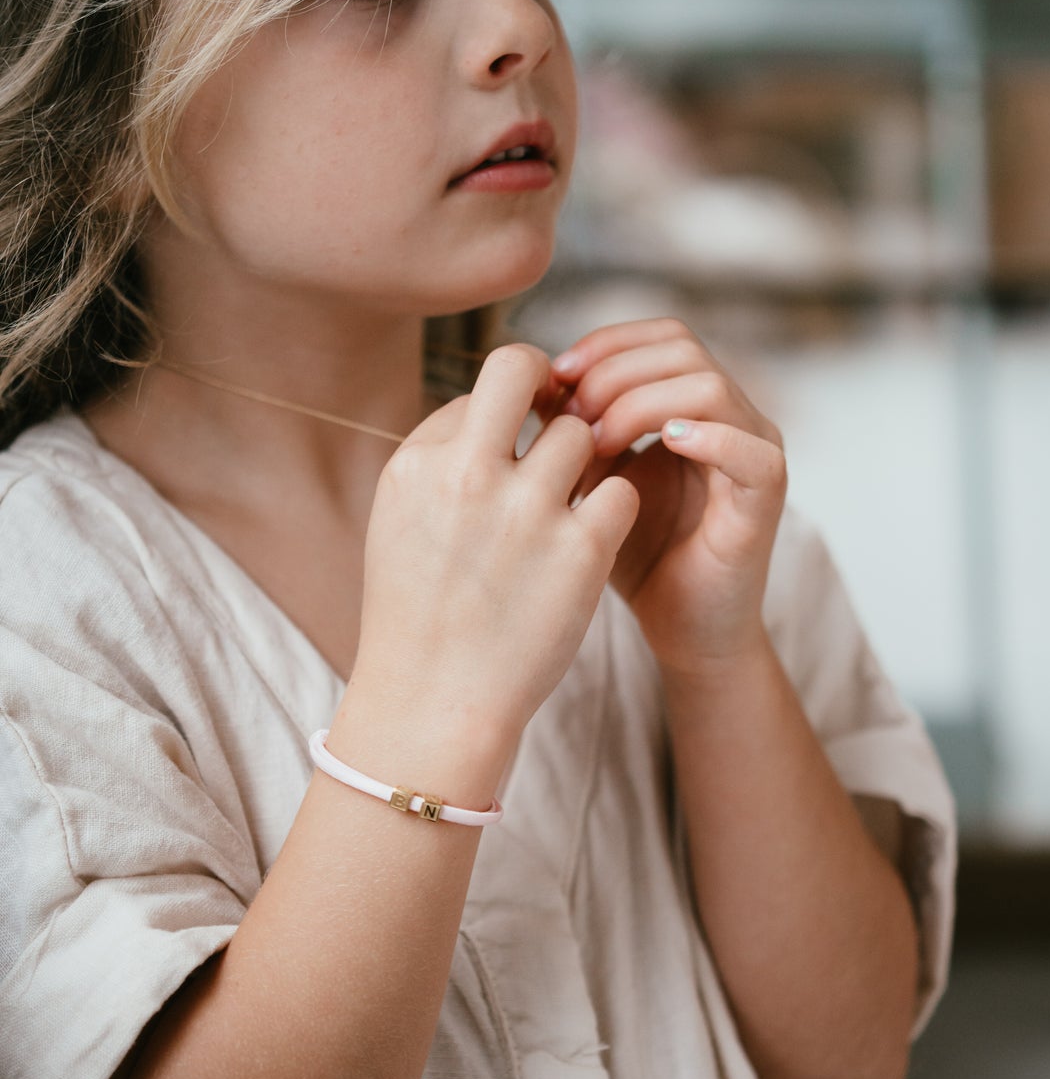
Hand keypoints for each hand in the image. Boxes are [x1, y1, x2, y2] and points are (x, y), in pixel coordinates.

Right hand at [352, 344, 639, 745]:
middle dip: (555, 395)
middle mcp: (469, 476)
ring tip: (565, 506)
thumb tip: (498, 399)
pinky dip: (612, 508)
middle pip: (531, 376)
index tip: (522, 429)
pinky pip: (620, 490)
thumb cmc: (419, 609)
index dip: (514, 400)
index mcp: (420, 462)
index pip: (485, 385)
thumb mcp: (402, 516)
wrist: (436, 703)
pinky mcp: (580, 552)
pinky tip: (590, 538)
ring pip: (583, 435)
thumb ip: (445, 451)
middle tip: (567, 423)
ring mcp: (528, 512)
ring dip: (584, 462)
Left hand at [542, 318, 787, 674]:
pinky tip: (662, 445)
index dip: (607, 343)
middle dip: (615, 373)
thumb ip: (577, 433)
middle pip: (682, 349)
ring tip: (599, 439)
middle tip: (569, 413)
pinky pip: (751, 451)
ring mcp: (755, 453)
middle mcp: (733, 418)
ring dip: (642, 403)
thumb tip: (534, 388)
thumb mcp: (594, 482)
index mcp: (695, 406)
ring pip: (710, 387)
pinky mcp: (766, 500)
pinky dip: (708, 438)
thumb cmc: (636, 559)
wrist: (681, 631)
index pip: (661, 336)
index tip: (556, 374)